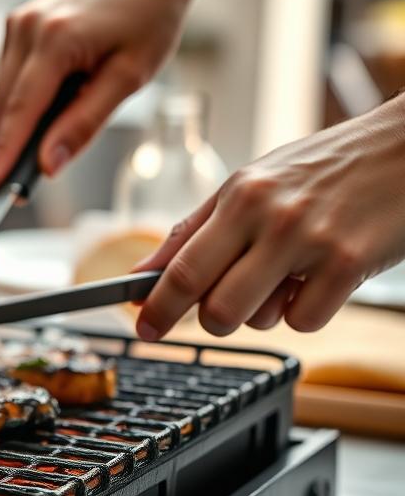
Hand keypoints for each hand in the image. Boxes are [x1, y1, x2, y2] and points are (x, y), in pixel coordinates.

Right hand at [0, 0, 222, 191]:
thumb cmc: (149, 19)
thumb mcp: (129, 78)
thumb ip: (85, 123)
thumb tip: (48, 165)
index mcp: (57, 39)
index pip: (21, 111)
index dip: (4, 155)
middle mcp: (28, 27)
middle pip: (5, 106)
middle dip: (7, 148)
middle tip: (13, 189)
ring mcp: (18, 23)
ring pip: (2, 94)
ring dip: (14, 126)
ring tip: (33, 154)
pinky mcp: (18, 24)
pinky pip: (8, 77)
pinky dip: (19, 103)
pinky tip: (42, 114)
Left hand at [133, 95, 404, 339]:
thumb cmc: (326, 167)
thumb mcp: (253, 183)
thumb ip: (195, 229)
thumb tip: (143, 273)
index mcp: (239, 196)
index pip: (181, 267)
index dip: (157, 307)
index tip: (144, 329)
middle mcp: (269, 218)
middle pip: (213, 307)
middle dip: (210, 321)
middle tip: (221, 309)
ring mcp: (311, 242)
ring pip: (255, 320)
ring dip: (261, 313)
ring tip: (284, 276)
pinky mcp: (351, 264)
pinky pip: (304, 321)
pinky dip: (306, 311)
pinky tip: (320, 278)